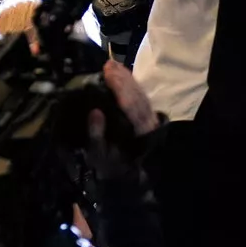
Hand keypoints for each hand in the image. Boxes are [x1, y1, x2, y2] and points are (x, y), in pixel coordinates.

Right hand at [84, 60, 158, 176]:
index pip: (130, 105)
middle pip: (138, 96)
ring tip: (113, 66)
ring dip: (128, 79)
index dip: (120, 87)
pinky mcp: (148, 120)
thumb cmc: (111, 170)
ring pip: (141, 96)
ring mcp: (150, 121)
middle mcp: (148, 124)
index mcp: (139, 133)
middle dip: (123, 79)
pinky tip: (123, 76)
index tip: (107, 73)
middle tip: (108, 64)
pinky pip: (141, 99)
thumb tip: (95, 111)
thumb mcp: (100, 157)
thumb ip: (97, 135)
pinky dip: (132, 86)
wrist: (130, 182)